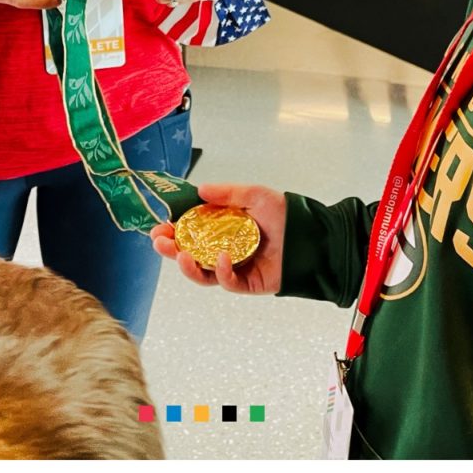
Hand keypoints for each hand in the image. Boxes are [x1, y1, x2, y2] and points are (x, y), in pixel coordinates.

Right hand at [150, 183, 285, 293]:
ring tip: (181, 254)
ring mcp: (235, 267)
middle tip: (159, 242)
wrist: (313, 236)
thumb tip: (199, 189)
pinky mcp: (248, 283)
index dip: (173, 229)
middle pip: (191, 254)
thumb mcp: (254, 195)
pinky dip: (222, 272)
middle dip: (171, 250)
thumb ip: (227, 193)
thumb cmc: (286, 215)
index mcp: (223, 229)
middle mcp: (225, 248)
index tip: (159, 225)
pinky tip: (222, 258)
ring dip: (188, 266)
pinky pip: (228, 282)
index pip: (191, 230)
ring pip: (203, 273)